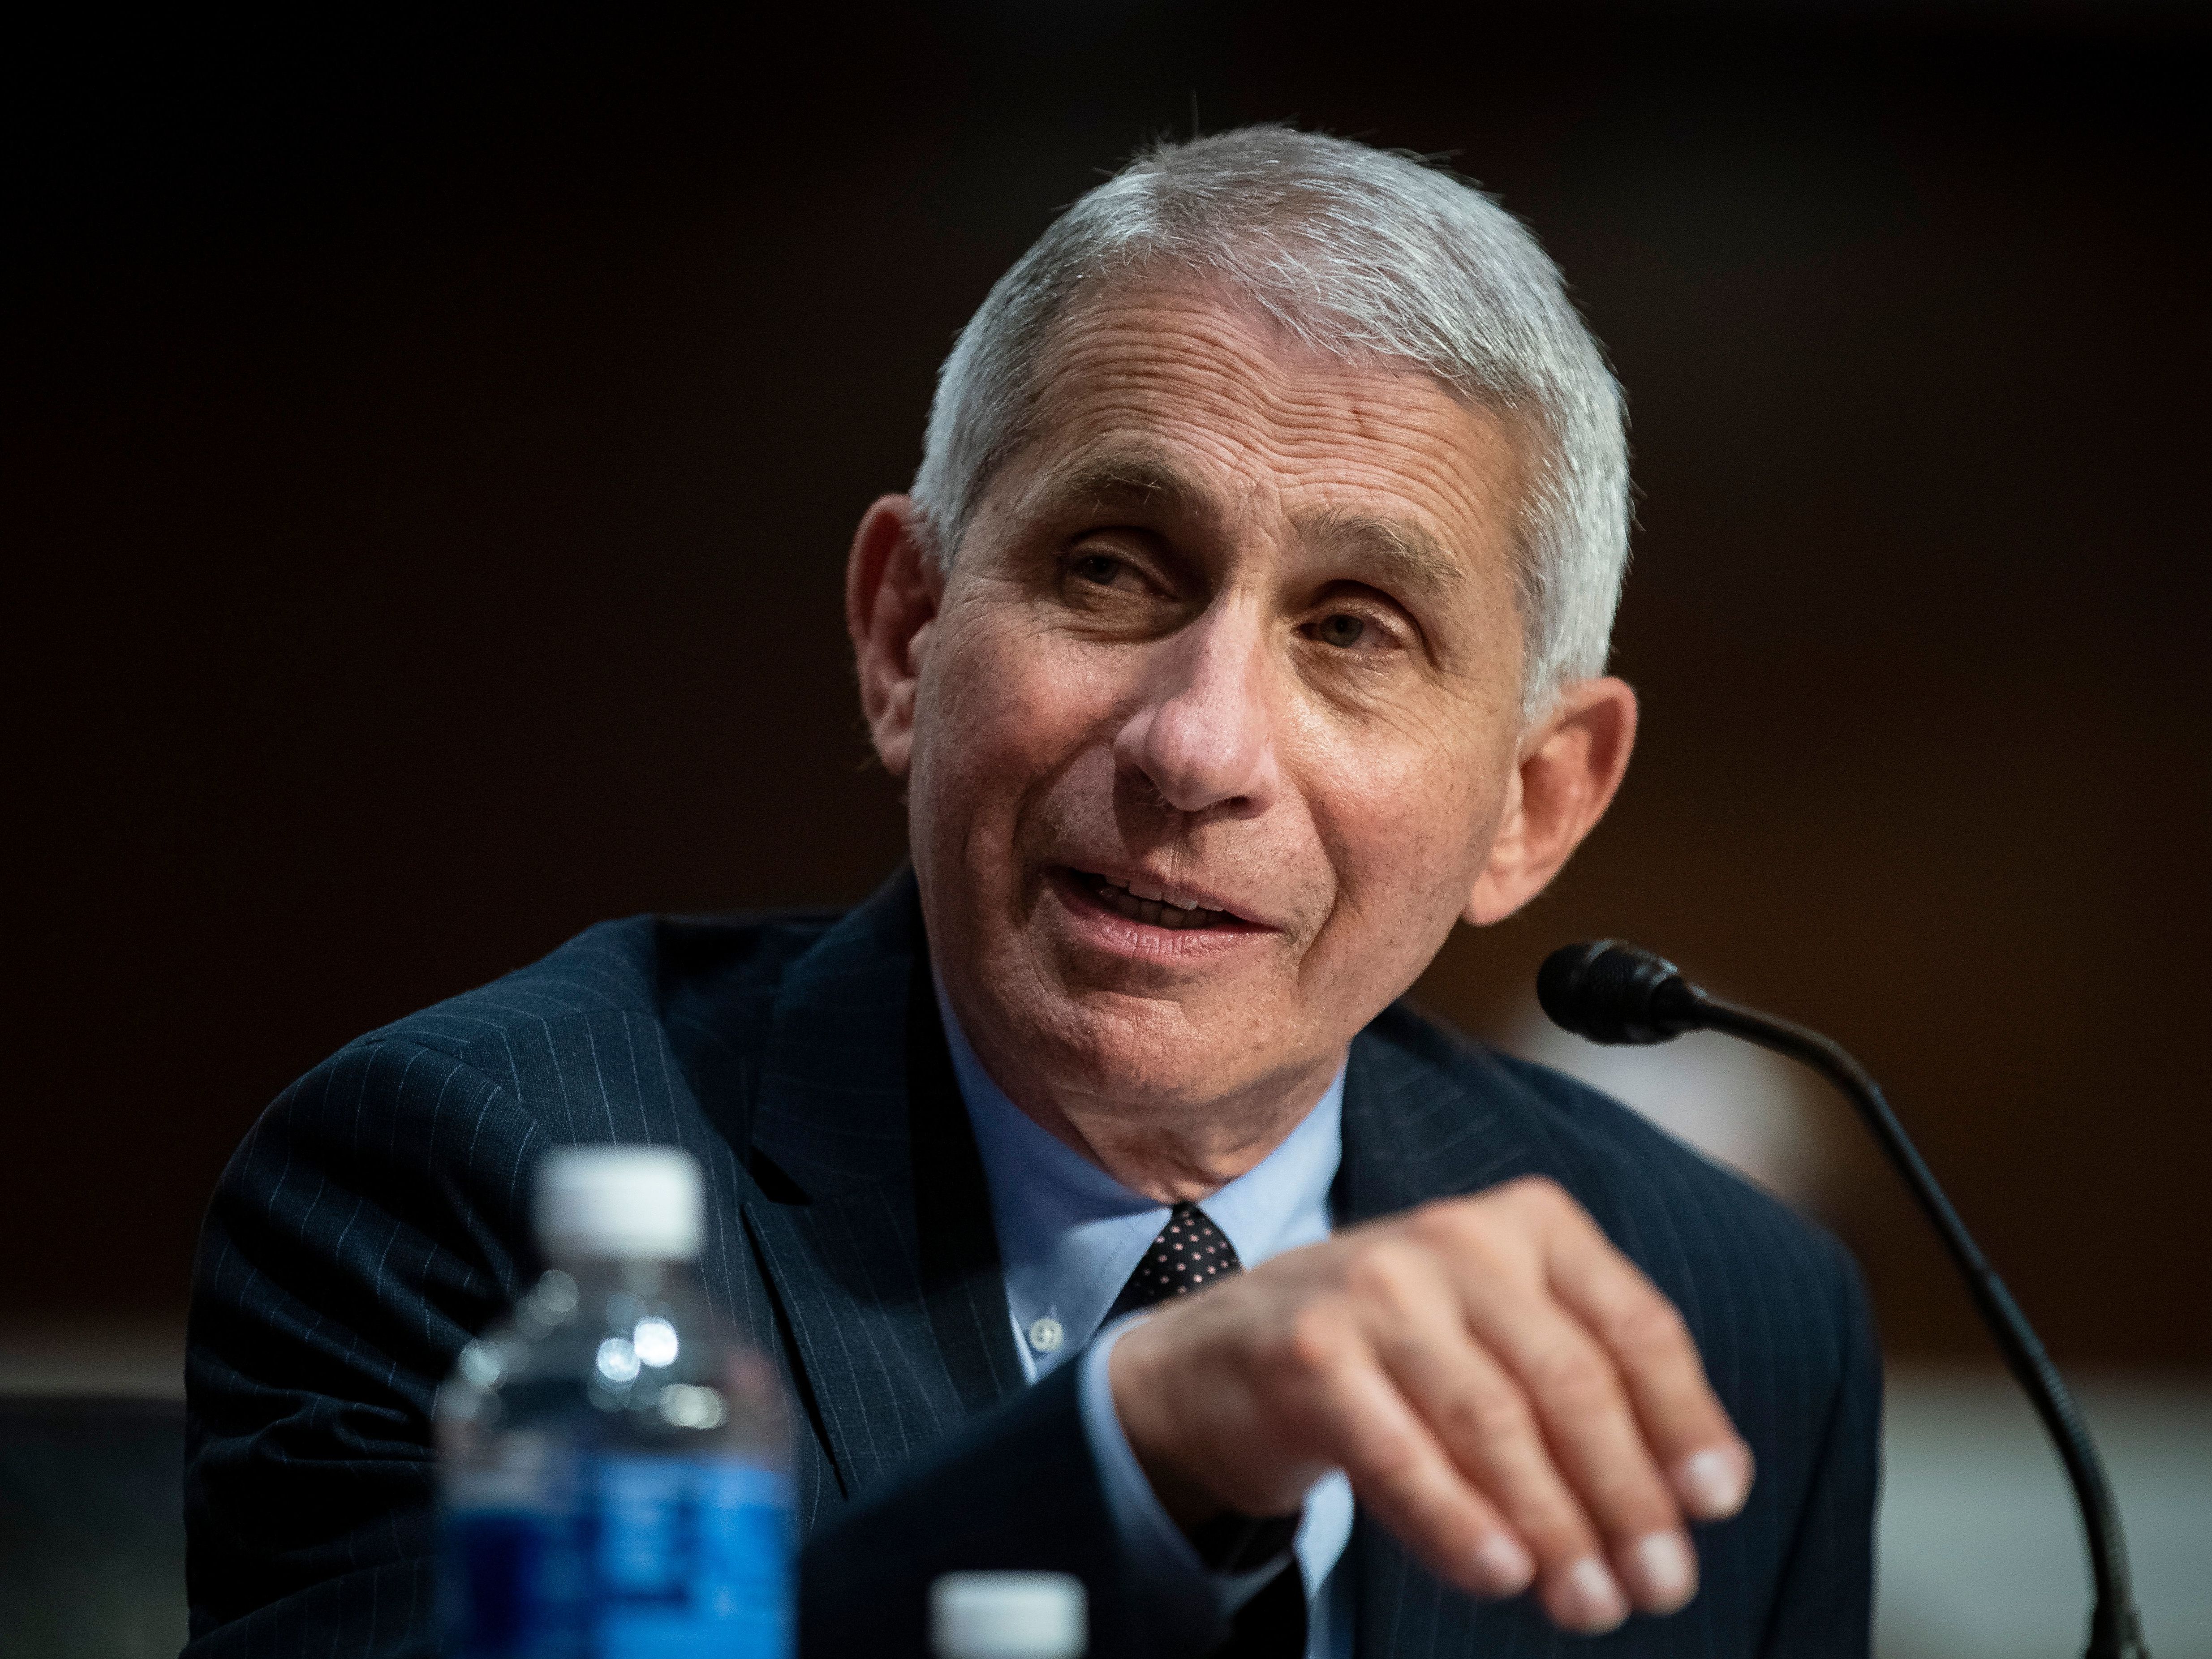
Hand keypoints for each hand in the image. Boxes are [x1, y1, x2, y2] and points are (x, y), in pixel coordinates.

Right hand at [1107, 1176, 1753, 1634]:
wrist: (1224, 1357)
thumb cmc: (1395, 1360)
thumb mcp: (1499, 1341)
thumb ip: (1586, 1388)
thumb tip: (1693, 1493)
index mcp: (1524, 1224)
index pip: (1633, 1325)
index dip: (1685, 1421)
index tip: (1714, 1505)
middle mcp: (1454, 1237)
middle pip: (1571, 1381)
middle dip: (1627, 1497)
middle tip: (1659, 1587)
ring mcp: (1375, 1287)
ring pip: (1493, 1420)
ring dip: (1554, 1526)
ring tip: (1590, 1604)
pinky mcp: (1309, 1350)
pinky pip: (1402, 1452)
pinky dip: (1459, 1521)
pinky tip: (1502, 1574)